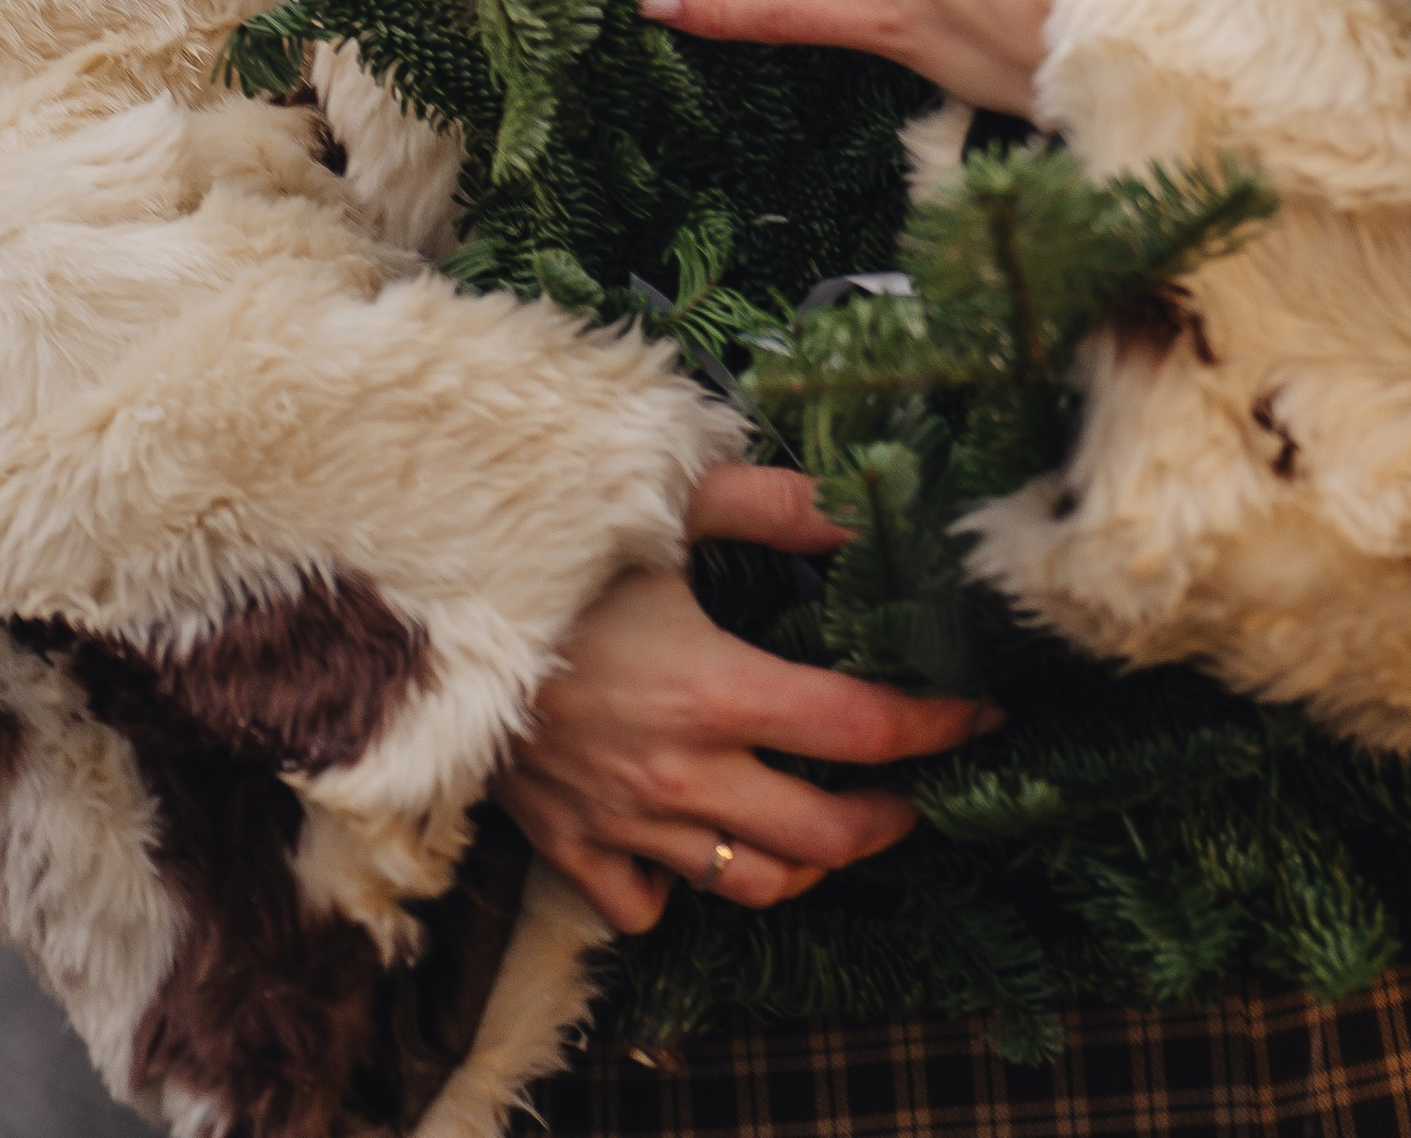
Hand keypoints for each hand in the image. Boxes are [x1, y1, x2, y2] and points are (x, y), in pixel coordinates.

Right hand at [496, 459, 994, 934]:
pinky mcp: (570, 845)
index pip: (860, 730)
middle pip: (822, 837)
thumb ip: (772, 504)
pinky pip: (647, 905)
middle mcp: (680, 774)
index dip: (936, 725)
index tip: (980, 711)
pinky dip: (684, 888)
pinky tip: (703, 842)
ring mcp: (624, 822)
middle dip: (886, 817)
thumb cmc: (555, 552)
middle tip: (911, 789)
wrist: (430, 611)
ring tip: (830, 828)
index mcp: (716, 689)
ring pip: (747, 883)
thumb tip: (857, 508)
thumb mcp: (667, 505)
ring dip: (805, 865)